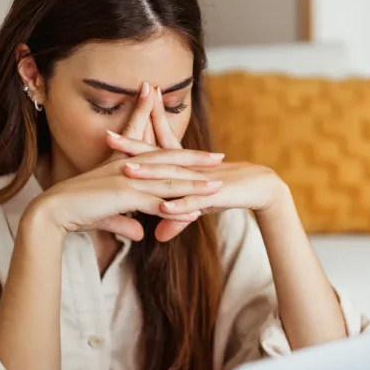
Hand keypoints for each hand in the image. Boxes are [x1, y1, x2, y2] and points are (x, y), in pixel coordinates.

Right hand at [28, 147, 224, 240]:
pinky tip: (193, 213)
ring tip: (217, 184)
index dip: (179, 152)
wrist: (53, 212)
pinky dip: (175, 208)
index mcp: (124, 166)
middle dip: (195, 159)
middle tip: (220, 157)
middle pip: (168, 161)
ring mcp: (127, 180)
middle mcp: (128, 168)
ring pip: (167, 181)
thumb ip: (125, 222)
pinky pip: (155, 203)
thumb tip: (139, 233)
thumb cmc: (76, 212)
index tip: (199, 152)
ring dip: (193, 184)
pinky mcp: (123, 196)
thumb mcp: (107, 217)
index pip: (157, 154)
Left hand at [104, 88, 290, 240]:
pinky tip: (164, 208)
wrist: (261, 186)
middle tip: (109, 135)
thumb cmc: (228, 192)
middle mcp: (190, 168)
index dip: (133, 142)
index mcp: (184, 166)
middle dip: (133, 146)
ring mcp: (201, 181)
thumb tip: (157, 235)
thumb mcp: (199, 205)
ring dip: (150, 174)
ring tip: (127, 170)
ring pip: (172, 177)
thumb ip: (177, 219)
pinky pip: (194, 203)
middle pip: (157, 156)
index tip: (108, 134)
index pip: (154, 151)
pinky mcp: (215, 195)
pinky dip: (179, 206)